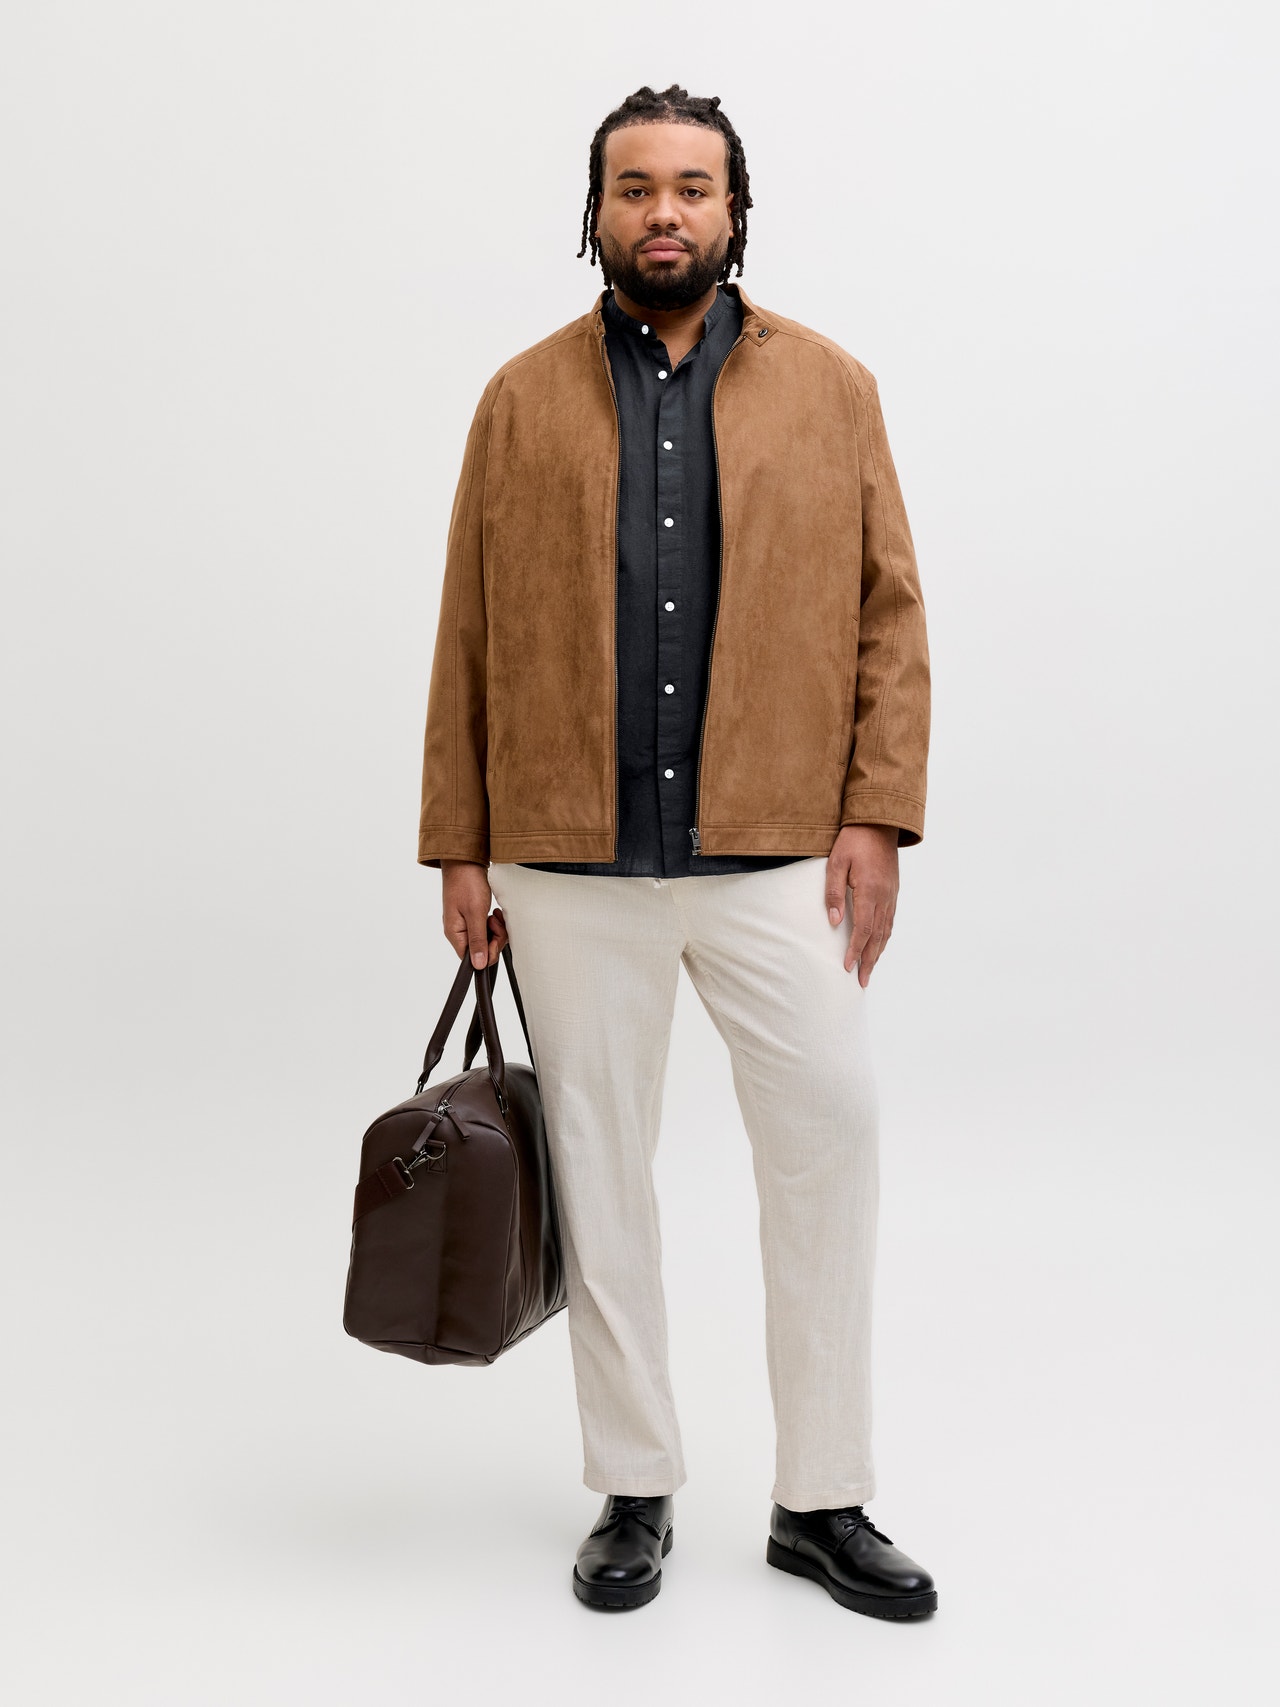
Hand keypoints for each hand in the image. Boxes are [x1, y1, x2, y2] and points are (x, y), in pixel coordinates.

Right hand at [441, 860, 508, 967]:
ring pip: (487, 939)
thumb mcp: (475, 913)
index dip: (488, 951)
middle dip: (495, 938)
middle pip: (482, 949)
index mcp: (455, 934)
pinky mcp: (472, 916)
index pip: (473, 959)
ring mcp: (465, 924)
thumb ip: (477, 940)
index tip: (495, 936)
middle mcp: (458, 931)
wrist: (464, 860)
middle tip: (496, 921)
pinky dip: (494, 922)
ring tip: (495, 914)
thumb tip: (477, 966)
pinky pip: (486, 928)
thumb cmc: (466, 883)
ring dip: (496, 929)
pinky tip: (494, 912)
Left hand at [825, 825, 898, 985]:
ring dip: (878, 952)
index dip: (856, 950)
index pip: (864, 928)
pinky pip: (890, 920)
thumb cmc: (854, 840)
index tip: (848, 967)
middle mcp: (884, 896)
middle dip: (869, 960)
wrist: (879, 823)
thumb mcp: (837, 862)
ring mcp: (891, 894)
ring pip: (887, 930)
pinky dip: (885, 937)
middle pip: (878, 936)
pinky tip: (879, 945)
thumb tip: (834, 921)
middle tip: (862, 981)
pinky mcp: (893, 891)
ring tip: (870, 970)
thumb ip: (833, 892)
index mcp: (870, 890)